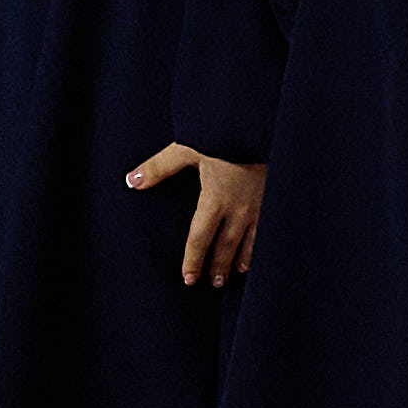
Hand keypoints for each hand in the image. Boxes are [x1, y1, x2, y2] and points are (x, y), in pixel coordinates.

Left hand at [124, 143, 264, 287]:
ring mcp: (260, 204)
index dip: (193, 260)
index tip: (188, 278)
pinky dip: (263, 243)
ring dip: (242, 259)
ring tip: (236, 273)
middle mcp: (239, 208)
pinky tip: (263, 248)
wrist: (263, 123)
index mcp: (216, 199)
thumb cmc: (225, 134)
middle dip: (219, 266)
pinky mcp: (275, 196)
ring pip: (251, 241)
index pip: (200, 238)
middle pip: (227, 246)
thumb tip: (132, 181)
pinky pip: (269, 227)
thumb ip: (159, 167)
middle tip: (214, 283)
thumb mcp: (187, 148)